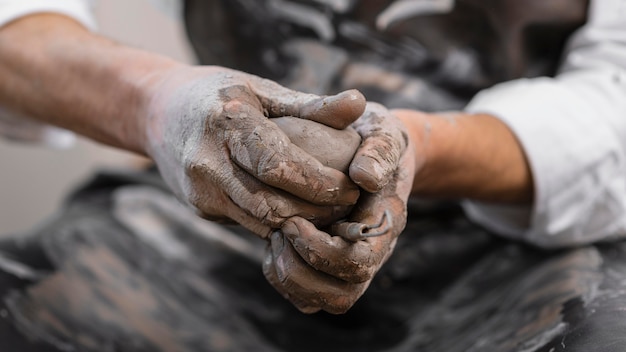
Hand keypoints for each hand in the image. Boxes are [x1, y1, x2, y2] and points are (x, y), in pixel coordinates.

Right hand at [143, 66, 366, 237]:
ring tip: (333, 214)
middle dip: (317, 210)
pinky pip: (248, 221)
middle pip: (272, 202)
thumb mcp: (260, 89)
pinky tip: (303, 215)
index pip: (280, 164)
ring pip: (260, 220)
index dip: (320, 183)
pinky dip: (278, 223)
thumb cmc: (218, 94)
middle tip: (349, 205)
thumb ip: (309, 104)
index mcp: (227, 121)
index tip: (351, 186)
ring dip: (300, 223)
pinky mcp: (199, 206)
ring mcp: (200, 188)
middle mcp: (208, 160)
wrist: (156, 111)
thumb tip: (358, 104)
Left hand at [263, 104, 415, 312]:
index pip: (357, 262)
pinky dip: (283, 279)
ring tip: (272, 240)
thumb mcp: (385, 134)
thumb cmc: (376, 139)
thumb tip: (365, 176)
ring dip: (289, 278)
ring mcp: (350, 264)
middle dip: (300, 270)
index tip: (293, 221)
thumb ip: (380, 152)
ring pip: (322, 302)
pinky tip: (271, 242)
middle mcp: (370, 254)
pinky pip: (306, 296)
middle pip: (340, 295)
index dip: (321, 250)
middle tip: (278, 233)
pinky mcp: (328, 266)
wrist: (374, 151)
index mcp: (384, 226)